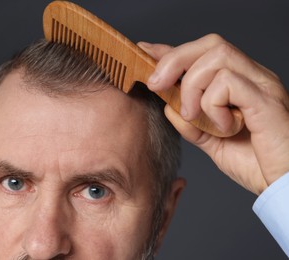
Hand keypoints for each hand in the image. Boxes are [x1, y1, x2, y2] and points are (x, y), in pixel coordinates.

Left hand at [138, 34, 288, 194]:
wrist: (283, 184)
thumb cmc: (254, 162)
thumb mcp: (211, 141)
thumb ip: (191, 123)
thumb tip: (167, 105)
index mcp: (239, 83)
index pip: (203, 52)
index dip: (171, 50)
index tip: (145, 51)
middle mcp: (252, 77)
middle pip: (210, 44)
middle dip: (174, 60)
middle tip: (156, 85)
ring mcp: (261, 85)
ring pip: (216, 57)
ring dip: (192, 87)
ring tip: (193, 115)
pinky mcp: (266, 99)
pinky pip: (228, 83)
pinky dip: (212, 105)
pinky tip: (222, 127)